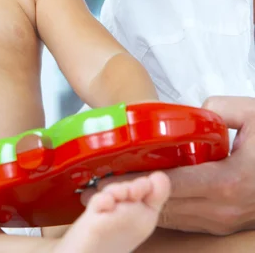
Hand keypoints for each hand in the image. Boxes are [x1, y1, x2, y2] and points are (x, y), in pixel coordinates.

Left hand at [81, 96, 254, 234]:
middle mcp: (219, 208)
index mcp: (225, 182)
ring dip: (140, 206)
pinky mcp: (222, 224)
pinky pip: (183, 221)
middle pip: (163, 205)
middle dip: (129, 197)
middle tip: (95, 188)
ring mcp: (221, 221)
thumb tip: (191, 114)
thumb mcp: (251, 114)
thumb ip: (216, 109)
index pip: (168, 183)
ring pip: (171, 217)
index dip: (134, 181)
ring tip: (109, 194)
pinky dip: (159, 211)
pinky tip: (140, 198)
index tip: (106, 177)